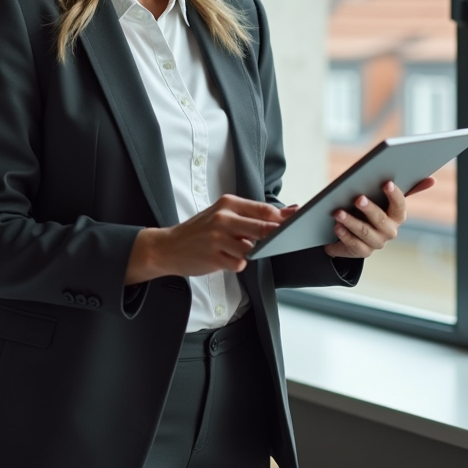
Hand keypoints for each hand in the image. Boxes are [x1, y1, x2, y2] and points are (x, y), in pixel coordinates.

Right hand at [125, 195, 291, 283]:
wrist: (168, 247)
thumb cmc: (199, 231)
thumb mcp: (221, 215)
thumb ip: (249, 215)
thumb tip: (284, 213)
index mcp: (227, 204)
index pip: (263, 210)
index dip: (284, 217)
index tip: (299, 219)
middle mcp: (223, 218)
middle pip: (264, 228)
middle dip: (278, 236)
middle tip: (286, 239)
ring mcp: (218, 238)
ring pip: (252, 249)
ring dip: (251, 252)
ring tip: (236, 250)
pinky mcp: (214, 256)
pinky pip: (239, 263)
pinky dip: (237, 264)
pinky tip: (224, 260)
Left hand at [323, 177, 435, 258]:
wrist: (354, 234)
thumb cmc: (370, 210)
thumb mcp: (383, 199)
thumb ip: (407, 189)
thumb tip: (432, 180)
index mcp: (398, 216)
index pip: (400, 206)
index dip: (395, 195)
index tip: (386, 183)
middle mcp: (390, 231)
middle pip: (381, 220)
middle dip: (369, 209)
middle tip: (357, 198)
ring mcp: (377, 243)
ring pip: (364, 232)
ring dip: (351, 221)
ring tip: (338, 212)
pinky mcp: (362, 252)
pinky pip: (354, 244)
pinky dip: (345, 235)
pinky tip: (337, 226)